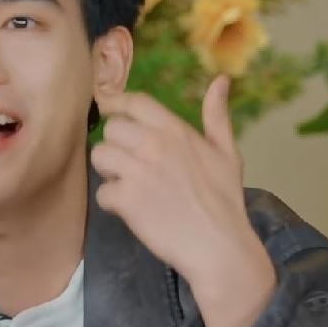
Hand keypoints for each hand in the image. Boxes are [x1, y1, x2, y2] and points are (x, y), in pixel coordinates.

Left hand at [92, 76, 274, 326]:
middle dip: (116, 145)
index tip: (118, 118)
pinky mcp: (126, 199)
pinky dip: (112, 203)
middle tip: (130, 165)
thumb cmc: (225, 201)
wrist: (219, 246)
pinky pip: (102, 192)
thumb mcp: (227, 153)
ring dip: (109, 172)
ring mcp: (137, 171)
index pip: (135, 102)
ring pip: (100, 156)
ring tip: (128, 186)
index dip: (121, 108)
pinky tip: (130, 210)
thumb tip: (221, 81)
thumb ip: (217, 116)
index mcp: (176, 130)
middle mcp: (154, 145)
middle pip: (111, 129)